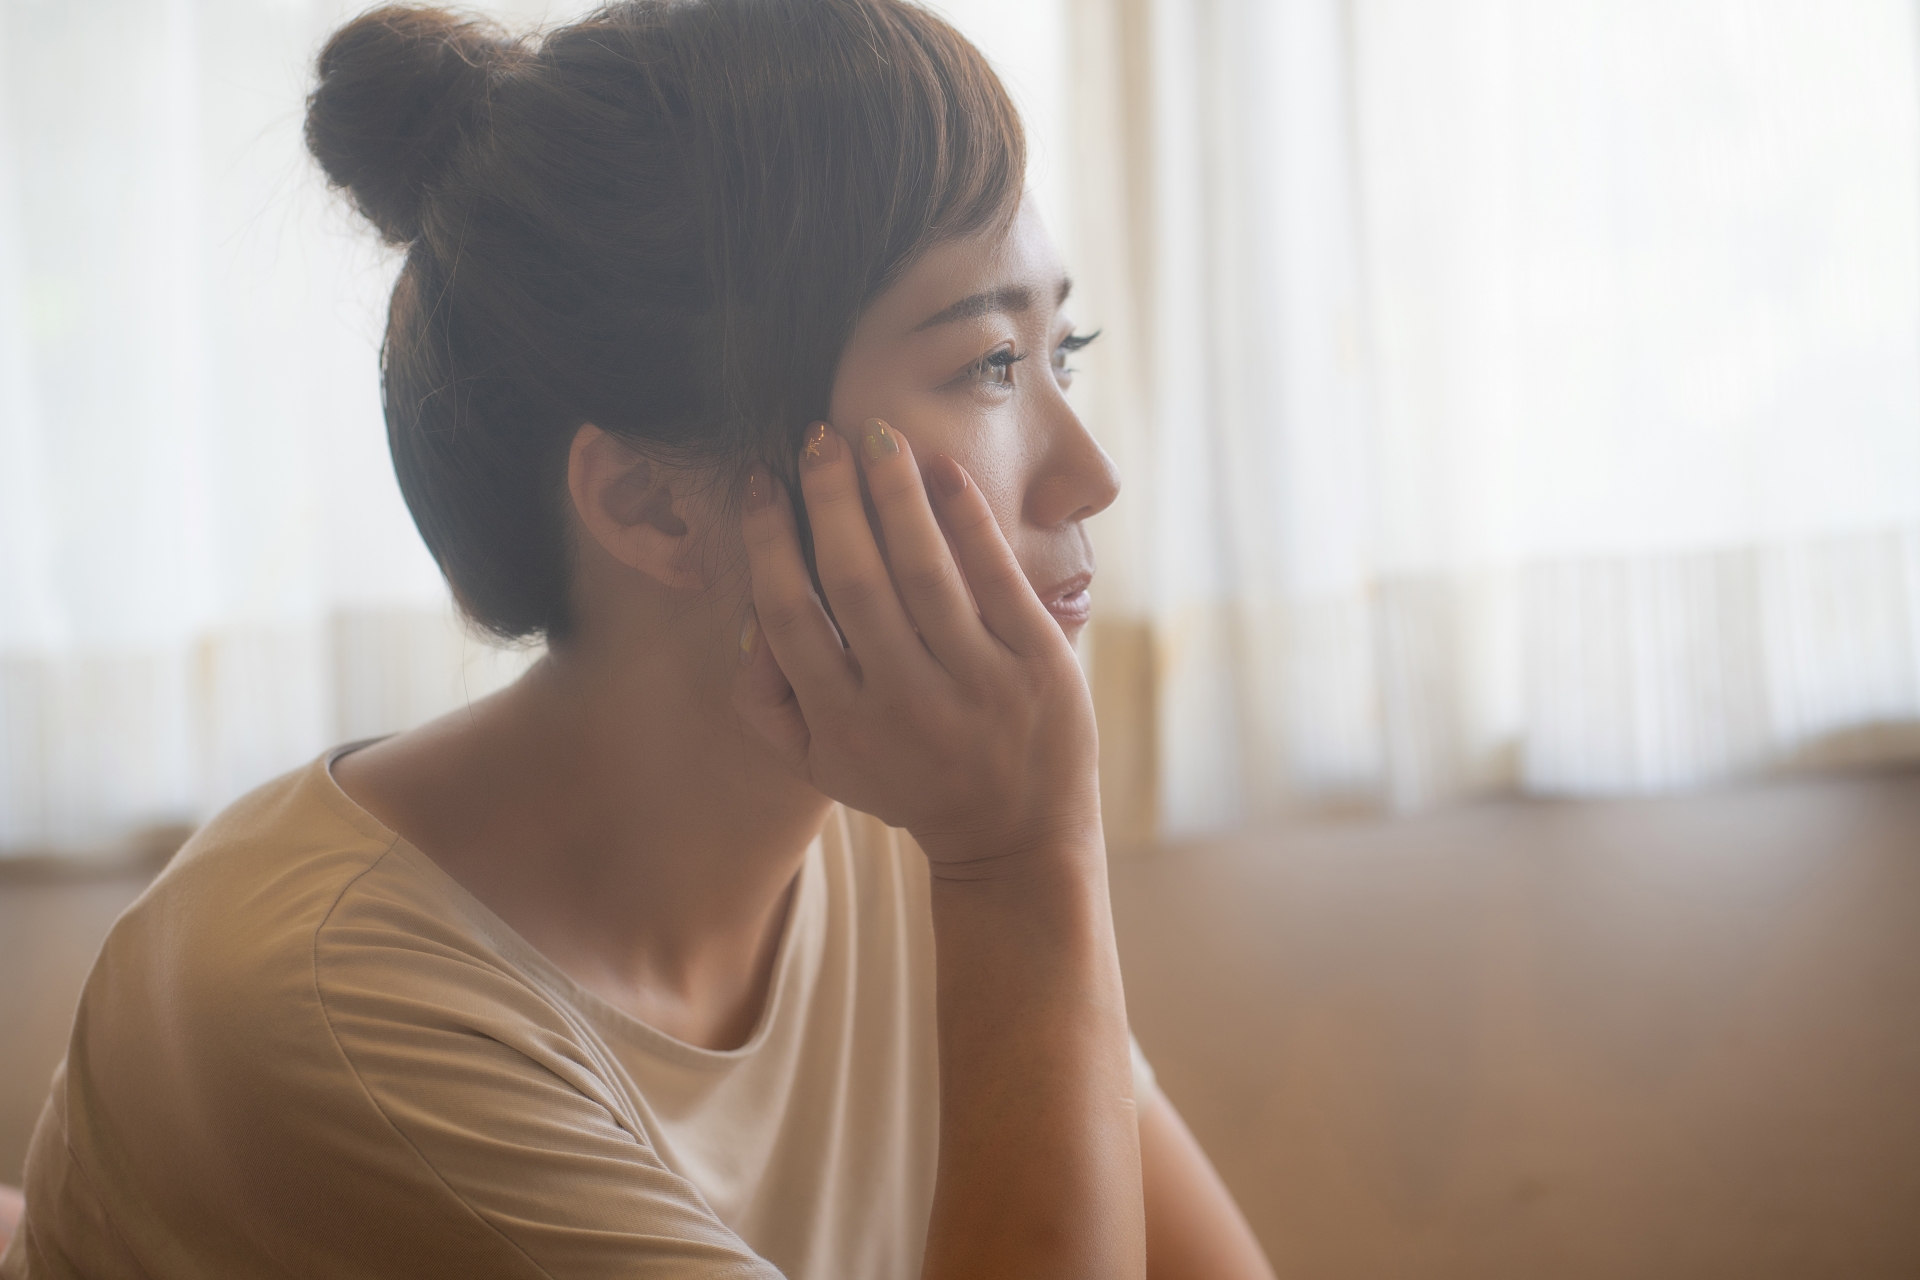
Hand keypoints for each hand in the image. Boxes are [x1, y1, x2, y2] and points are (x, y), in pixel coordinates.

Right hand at [735, 418, 1099, 872]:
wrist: (1017, 839)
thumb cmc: (909, 783)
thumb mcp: (822, 765)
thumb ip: (767, 703)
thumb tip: (745, 622)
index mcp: (844, 723)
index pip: (790, 616)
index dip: (769, 542)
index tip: (762, 481)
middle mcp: (906, 703)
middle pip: (854, 581)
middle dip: (830, 498)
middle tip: (818, 435)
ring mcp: (977, 684)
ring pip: (924, 571)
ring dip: (895, 492)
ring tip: (878, 434)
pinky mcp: (1038, 666)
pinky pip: (996, 577)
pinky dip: (967, 519)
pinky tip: (942, 470)